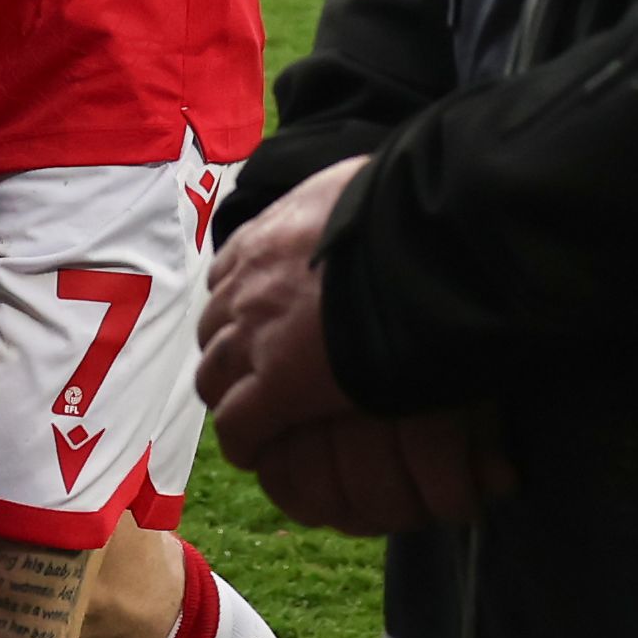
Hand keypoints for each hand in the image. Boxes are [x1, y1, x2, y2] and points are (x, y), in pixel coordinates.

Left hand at [194, 157, 518, 533]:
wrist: (424, 250)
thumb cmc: (407, 213)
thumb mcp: (363, 186)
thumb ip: (345, 201)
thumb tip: (363, 196)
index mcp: (268, 235)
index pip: (228, 274)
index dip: (241, 302)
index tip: (261, 319)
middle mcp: (249, 283)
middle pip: (213, 326)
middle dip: (229, 347)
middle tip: (256, 367)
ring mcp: (257, 336)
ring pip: (213, 376)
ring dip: (229, 391)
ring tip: (254, 412)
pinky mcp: (276, 386)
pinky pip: (238, 424)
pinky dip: (243, 438)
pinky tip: (257, 451)